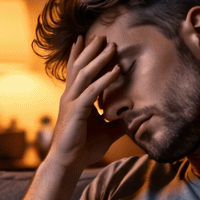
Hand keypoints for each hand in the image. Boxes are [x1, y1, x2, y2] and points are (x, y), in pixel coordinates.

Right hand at [47, 35, 127, 170]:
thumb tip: (131, 119)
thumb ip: (116, 122)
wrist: (68, 164)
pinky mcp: (76, 112)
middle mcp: (70, 97)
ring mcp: (71, 103)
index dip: (79, 55)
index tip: (85, 39)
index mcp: (74, 99)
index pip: (76, 72)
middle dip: (91, 50)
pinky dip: (105, 80)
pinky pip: (92, 91)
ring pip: (85, 74)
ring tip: (111, 46)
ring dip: (99, 58)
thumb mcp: (105, 132)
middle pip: (80, 67)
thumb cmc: (83, 149)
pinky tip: (116, 71)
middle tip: (102, 35)